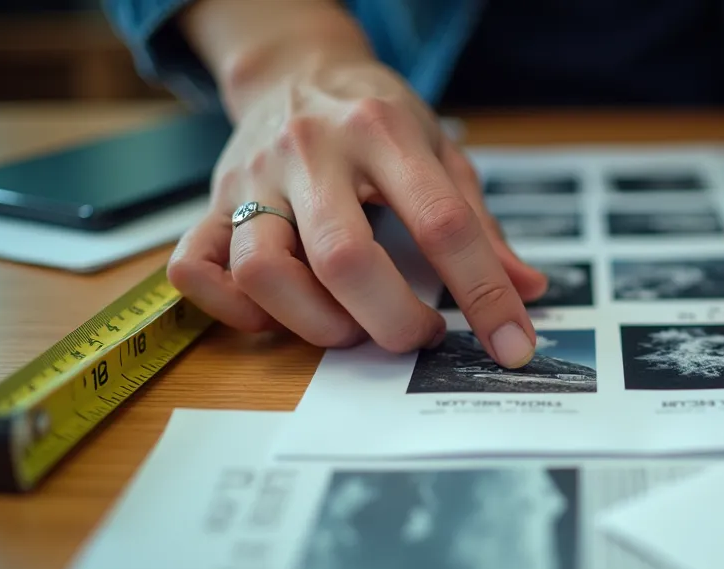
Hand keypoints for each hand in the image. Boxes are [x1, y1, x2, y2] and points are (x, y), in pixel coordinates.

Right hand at [168, 57, 548, 366]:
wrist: (294, 68)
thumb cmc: (377, 118)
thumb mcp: (442, 151)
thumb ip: (483, 225)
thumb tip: (529, 291)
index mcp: (385, 131)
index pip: (443, 223)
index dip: (484, 295)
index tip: (512, 346)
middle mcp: (313, 150)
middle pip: (343, 258)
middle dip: (391, 321)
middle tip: (416, 334)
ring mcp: (254, 177)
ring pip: (262, 270)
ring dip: (314, 323)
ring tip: (350, 327)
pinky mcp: (211, 202)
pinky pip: (194, 269)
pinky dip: (231, 310)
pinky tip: (277, 314)